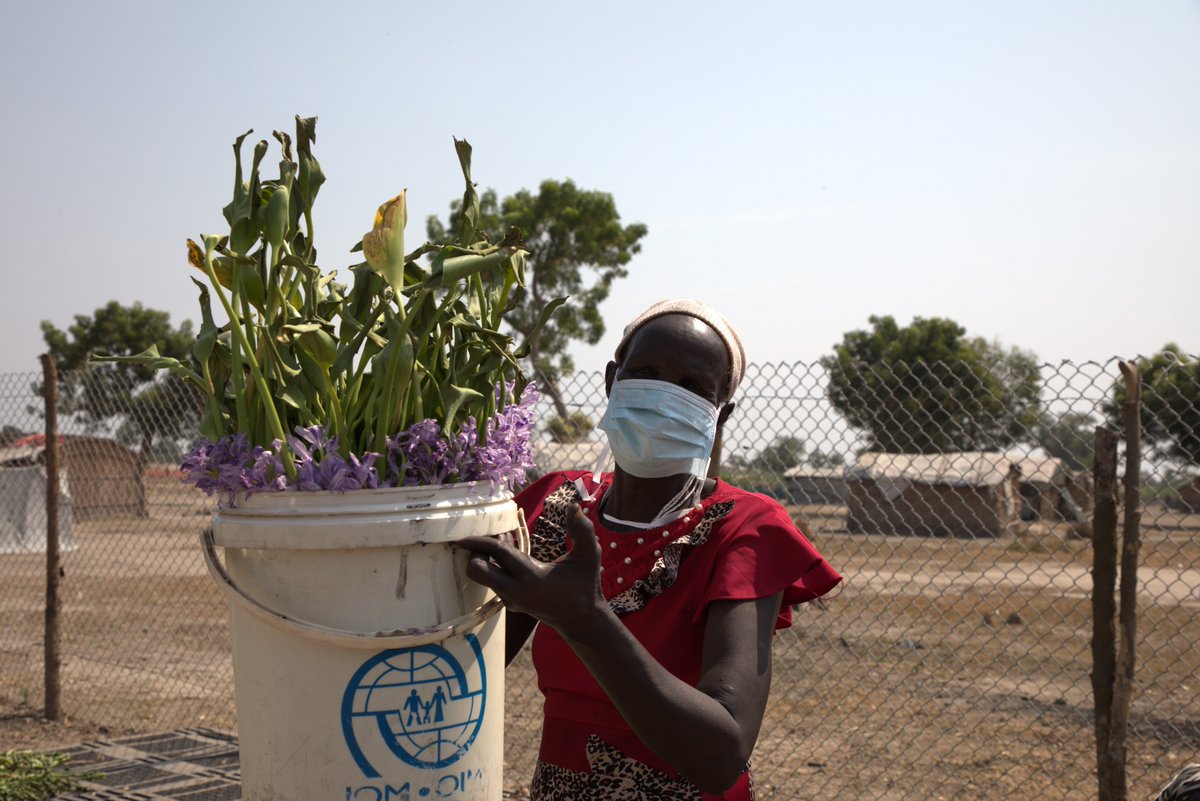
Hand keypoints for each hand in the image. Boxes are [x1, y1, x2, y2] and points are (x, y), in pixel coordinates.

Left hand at [456, 503, 605, 633]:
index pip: (498, 553)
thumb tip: (573, 505)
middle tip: (490, 537)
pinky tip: (511, 555)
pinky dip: (495, 566)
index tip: (464, 533)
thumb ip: (582, 530)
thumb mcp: (589, 555)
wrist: (581, 620)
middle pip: (476, 571)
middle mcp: (515, 591)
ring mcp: (510, 600)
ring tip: (505, 541)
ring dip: (486, 558)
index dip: (481, 540)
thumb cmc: (585, 584)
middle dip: (475, 552)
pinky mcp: (510, 603)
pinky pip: (492, 581)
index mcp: (531, 577)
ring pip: (483, 577)